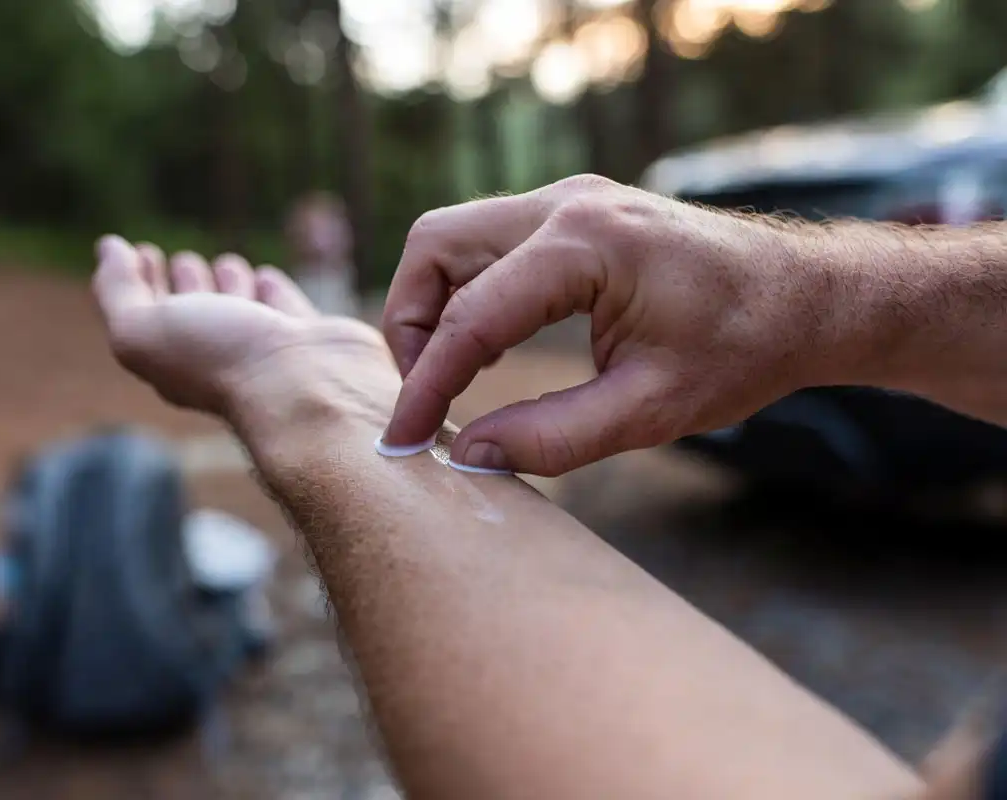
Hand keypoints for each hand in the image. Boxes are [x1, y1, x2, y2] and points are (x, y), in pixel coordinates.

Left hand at [92, 235, 396, 424]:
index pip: (148, 315)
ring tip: (227, 266)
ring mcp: (264, 348)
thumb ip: (117, 291)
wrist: (307, 386)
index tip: (142, 251)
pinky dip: (273, 292)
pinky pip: (285, 309)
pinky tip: (267, 280)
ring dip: (230, 285)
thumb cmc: (222, 360)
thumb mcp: (144, 329)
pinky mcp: (307, 339)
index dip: (139, 282)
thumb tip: (109, 248)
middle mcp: (217, 355)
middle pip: (196, 312)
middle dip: (185, 283)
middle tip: (183, 261)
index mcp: (172, 359)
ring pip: (242, 308)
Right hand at [381, 174, 842, 476]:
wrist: (809, 296)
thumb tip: (471, 455)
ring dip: (434, 303)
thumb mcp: (651, 410)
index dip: (426, 385)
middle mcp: (567, 204)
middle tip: (425, 396)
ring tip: (451, 375)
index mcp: (587, 245)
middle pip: (436, 246)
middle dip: (410, 323)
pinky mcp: (574, 211)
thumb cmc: (746, 348)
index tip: (401, 441)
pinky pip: (488, 242)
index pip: (472, 316)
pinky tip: (489, 345)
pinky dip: (467, 289)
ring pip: (453, 237)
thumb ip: (554, 438)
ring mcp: (569, 199)